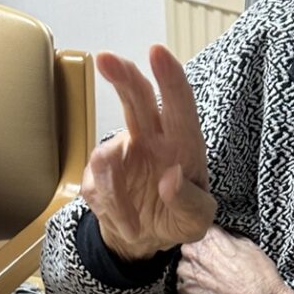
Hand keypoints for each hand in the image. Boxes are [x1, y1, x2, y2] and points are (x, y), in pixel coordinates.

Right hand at [84, 45, 215, 260]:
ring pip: (105, 153)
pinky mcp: (98, 173)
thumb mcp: (196, 221)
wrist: (148, 240)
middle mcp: (152, 138)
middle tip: (106, 58)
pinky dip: (113, 210)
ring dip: (115, 192)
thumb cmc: (179, 219)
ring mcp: (122, 153)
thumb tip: (171, 177)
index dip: (169, 78)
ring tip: (134, 227)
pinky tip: (129, 226)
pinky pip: (97, 186)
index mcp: (183, 142)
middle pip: (136, 98)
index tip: (157, 53)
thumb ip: (189, 202)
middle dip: (122, 76)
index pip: (178, 104)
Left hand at [177, 226, 293, 293]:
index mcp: (208, 236)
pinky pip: (185, 287)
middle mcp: (192, 253)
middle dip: (202, 256)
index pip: (200, 229)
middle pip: (191, 249)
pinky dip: (195, 290)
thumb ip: (228, 237)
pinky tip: (212, 293)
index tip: (217, 246)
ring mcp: (186, 275)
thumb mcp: (249, 245)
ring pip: (186, 268)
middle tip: (218, 266)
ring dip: (197, 273)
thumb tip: (222, 237)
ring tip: (216, 282)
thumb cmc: (259, 278)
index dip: (210, 240)